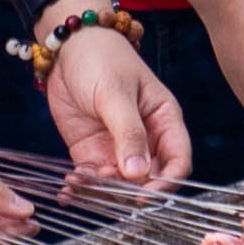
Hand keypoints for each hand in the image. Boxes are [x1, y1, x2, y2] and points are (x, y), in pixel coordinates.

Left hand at [44, 26, 189, 189]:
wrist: (66, 48)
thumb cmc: (101, 59)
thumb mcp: (115, 94)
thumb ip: (128, 133)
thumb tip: (139, 174)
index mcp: (164, 120)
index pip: (177, 161)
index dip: (166, 183)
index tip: (144, 196)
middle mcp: (145, 139)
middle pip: (148, 179)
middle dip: (128, 190)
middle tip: (104, 184)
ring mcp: (117, 147)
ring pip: (119, 184)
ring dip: (101, 190)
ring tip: (80, 181)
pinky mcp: (92, 151)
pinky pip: (92, 179)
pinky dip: (82, 188)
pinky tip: (68, 189)